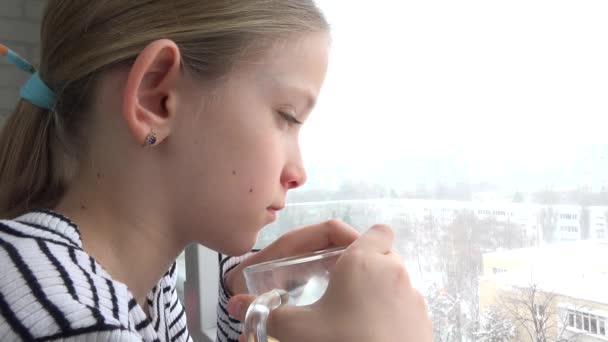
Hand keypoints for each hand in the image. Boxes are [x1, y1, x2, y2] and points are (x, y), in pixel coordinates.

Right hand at [228, 225, 432, 341]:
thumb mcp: (297, 330)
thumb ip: (265, 313)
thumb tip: (237, 305)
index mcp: (364, 261)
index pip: (366, 230)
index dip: (342, 239)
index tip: (321, 258)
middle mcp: (394, 271)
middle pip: (377, 252)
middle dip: (354, 263)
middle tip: (329, 283)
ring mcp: (413, 297)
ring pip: (391, 277)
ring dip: (370, 286)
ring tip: (346, 309)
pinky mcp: (422, 321)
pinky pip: (401, 303)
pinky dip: (384, 309)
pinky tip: (365, 329)